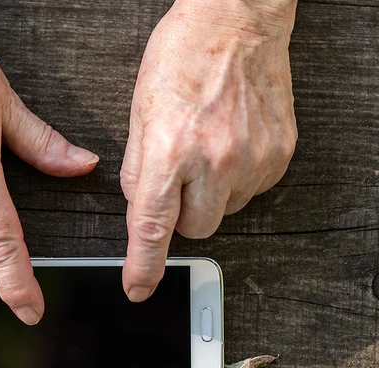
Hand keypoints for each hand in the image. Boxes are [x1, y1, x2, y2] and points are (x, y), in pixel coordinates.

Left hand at [120, 0, 297, 300]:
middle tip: (179, 178)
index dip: (144, 264)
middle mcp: (216, 159)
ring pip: (225, 212)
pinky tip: (229, 144)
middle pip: (195, 229)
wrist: (236, 23)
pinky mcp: (279, 156)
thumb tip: (141, 209)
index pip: (153, 224)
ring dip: (210, 195)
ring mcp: (253, 159)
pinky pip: (251, 192)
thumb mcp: (139, 111)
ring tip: (206, 150)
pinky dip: (235, 179)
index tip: (139, 289)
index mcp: (170, 146)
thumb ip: (138, 168)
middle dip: (181, 215)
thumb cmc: (181, 58)